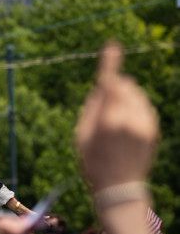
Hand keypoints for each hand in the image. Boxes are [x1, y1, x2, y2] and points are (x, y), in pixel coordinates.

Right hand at [75, 42, 158, 190]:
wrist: (119, 187)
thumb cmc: (93, 160)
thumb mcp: (80, 134)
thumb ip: (92, 106)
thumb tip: (103, 85)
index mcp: (108, 120)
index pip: (111, 84)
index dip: (110, 64)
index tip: (113, 46)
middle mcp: (130, 119)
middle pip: (125, 87)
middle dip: (115, 88)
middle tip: (104, 110)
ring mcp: (145, 124)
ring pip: (136, 95)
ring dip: (126, 98)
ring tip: (115, 121)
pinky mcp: (153, 129)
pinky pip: (143, 106)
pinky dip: (134, 108)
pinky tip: (126, 126)